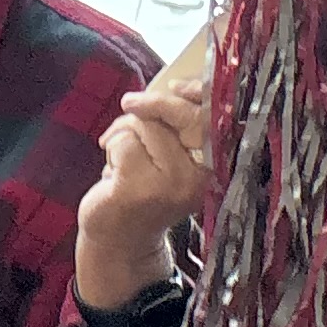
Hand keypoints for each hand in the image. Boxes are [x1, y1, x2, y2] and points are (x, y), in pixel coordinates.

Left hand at [74, 83, 209, 311]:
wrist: (121, 240)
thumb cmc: (145, 190)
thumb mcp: (170, 158)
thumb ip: (178, 128)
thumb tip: (176, 86)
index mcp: (215, 166)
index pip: (212, 119)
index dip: (198, 95)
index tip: (178, 87)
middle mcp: (200, 176)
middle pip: (176, 115)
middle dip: (150, 104)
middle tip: (130, 104)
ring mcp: (170, 184)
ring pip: (145, 125)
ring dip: (123, 133)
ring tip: (120, 156)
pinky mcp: (139, 188)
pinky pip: (123, 142)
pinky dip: (111, 148)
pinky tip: (112, 173)